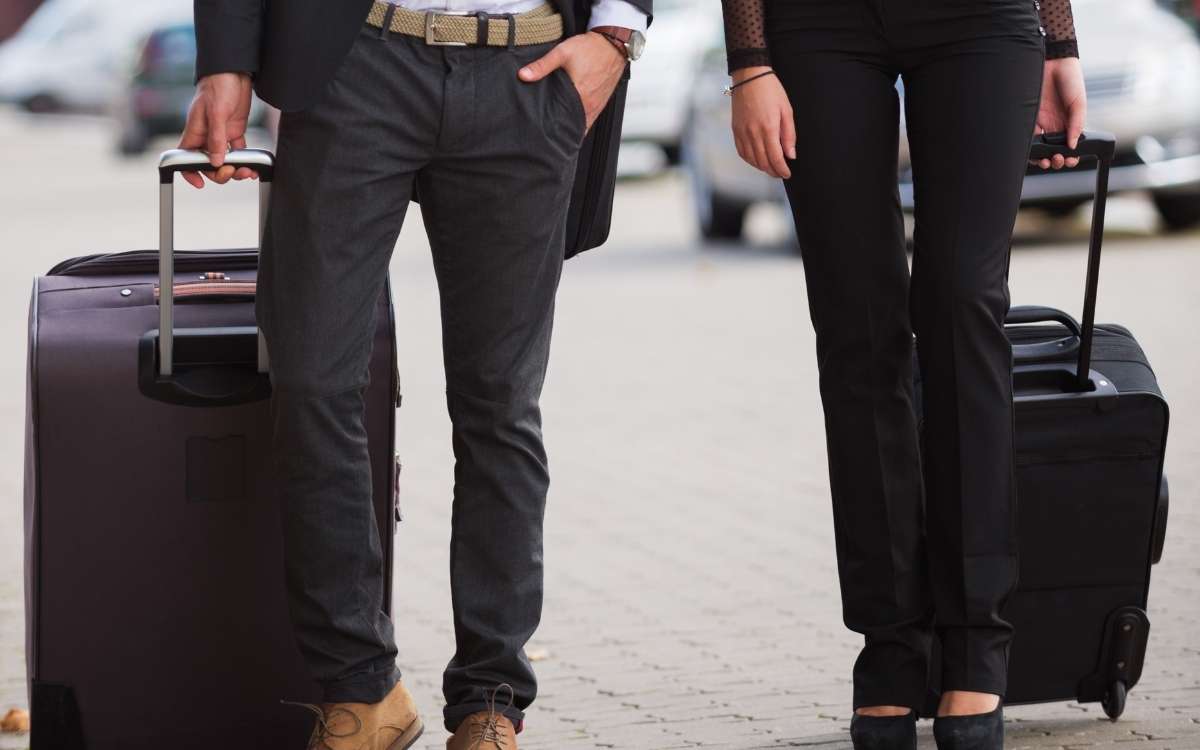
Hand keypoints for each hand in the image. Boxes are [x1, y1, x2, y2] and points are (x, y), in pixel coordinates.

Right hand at [178, 72, 256, 188]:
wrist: (234, 72)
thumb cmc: (218, 86)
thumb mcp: (216, 112)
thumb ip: (215, 138)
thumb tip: (215, 161)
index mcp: (194, 131)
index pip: (185, 157)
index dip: (189, 172)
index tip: (200, 183)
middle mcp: (206, 136)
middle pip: (209, 164)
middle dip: (220, 172)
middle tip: (233, 172)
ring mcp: (221, 135)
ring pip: (225, 160)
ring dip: (236, 169)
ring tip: (248, 171)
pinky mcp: (234, 132)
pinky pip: (239, 152)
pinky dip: (246, 160)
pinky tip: (254, 166)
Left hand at [518, 31, 625, 131]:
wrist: (612, 44)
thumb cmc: (590, 48)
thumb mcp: (562, 53)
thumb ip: (542, 65)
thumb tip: (523, 75)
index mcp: (579, 96)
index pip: (563, 122)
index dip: (551, 129)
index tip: (541, 133)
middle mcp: (590, 105)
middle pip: (572, 127)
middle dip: (558, 131)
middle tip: (545, 134)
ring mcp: (596, 106)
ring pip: (582, 126)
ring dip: (570, 128)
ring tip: (556, 130)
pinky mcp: (600, 104)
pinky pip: (589, 120)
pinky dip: (580, 123)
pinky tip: (569, 121)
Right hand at [730, 67, 794, 178]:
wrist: (750, 77)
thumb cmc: (771, 90)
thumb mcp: (786, 110)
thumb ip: (789, 135)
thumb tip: (791, 154)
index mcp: (768, 128)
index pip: (775, 158)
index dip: (782, 169)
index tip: (788, 173)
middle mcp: (753, 133)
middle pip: (763, 162)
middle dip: (773, 171)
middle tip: (781, 173)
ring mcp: (742, 133)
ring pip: (752, 159)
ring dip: (762, 167)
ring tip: (771, 168)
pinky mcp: (736, 130)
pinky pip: (742, 152)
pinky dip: (750, 160)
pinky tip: (757, 160)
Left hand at [1033, 57, 1086, 169]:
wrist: (1053, 61)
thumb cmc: (1070, 79)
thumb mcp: (1079, 102)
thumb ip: (1077, 124)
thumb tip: (1073, 145)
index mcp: (1070, 123)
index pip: (1070, 146)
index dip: (1070, 156)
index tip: (1070, 160)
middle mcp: (1055, 125)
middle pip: (1054, 150)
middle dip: (1056, 160)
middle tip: (1057, 160)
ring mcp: (1041, 123)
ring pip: (1040, 148)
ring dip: (1042, 158)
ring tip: (1046, 160)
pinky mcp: (1028, 118)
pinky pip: (1027, 137)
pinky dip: (1030, 147)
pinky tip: (1035, 151)